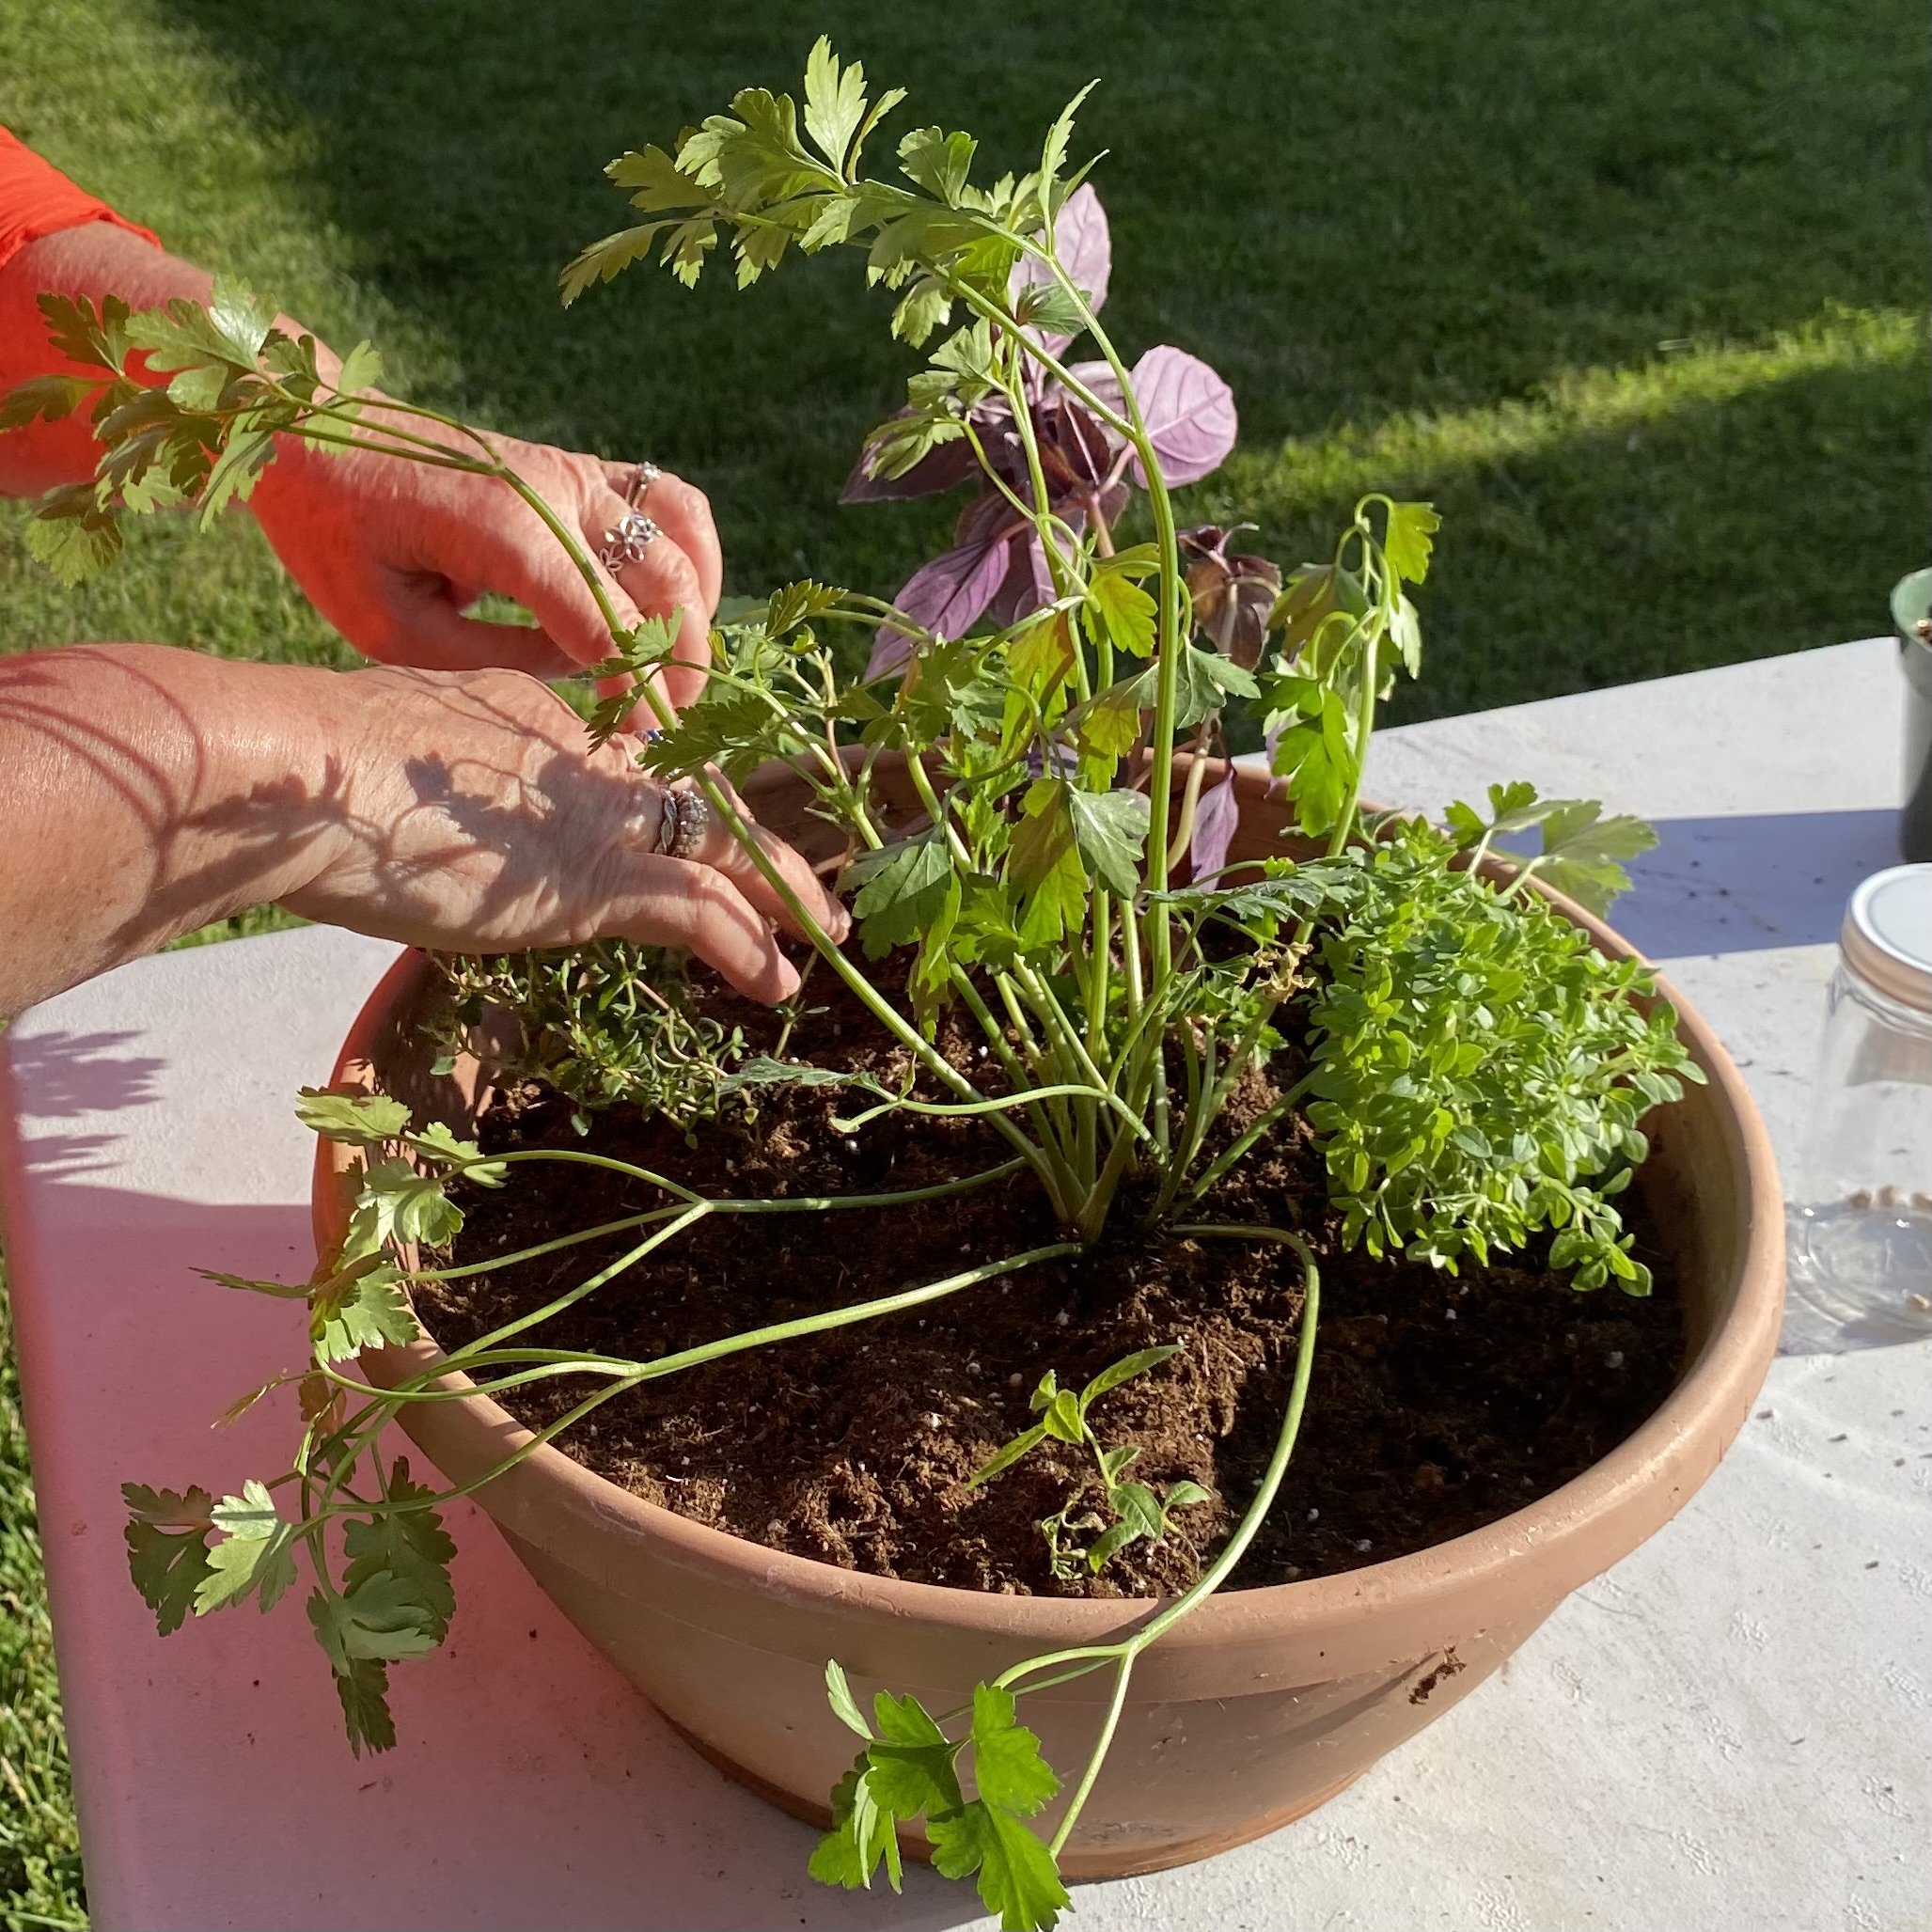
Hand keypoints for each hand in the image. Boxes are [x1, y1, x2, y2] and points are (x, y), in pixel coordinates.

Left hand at [1, 225, 720, 700]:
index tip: (638, 739)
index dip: (635, 689)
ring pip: (681, 536)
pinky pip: (665, 500)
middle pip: (664, 584)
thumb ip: (496, 655)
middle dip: (679, 661)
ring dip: (697, 605)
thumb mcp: (394, 628)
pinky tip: (679, 599)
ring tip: (679, 661)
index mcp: (507, 534)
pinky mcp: (575, 466)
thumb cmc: (336, 536)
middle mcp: (556, 494)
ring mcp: (572, 472)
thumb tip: (579, 665)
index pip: (606, 626)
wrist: (312, 431)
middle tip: (666, 719)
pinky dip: (690, 550)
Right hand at [289, 663, 842, 1000]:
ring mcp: (600, 816)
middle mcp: (587, 756)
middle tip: (798, 876)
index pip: (633, 758)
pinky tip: (776, 982)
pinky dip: (749, 948)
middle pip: (699, 793)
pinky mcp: (596, 880)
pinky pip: (701, 913)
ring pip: (723, 848)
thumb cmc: (311, 780)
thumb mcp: (394, 764)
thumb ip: (446, 785)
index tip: (693, 820)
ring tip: (819, 934)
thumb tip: (439, 818)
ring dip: (779, 898)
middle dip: (753, 838)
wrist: (298, 783)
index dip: (674, 793)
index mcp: (539, 719)